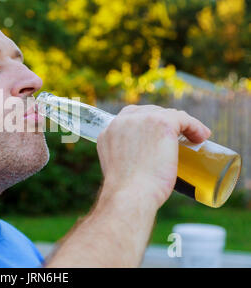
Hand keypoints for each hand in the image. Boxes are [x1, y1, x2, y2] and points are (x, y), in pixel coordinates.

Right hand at [96, 105, 210, 209]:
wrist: (130, 196)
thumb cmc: (127, 194)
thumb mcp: (118, 172)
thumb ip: (123, 163)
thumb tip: (139, 170)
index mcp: (107, 132)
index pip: (129, 117)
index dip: (147, 124)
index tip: (158, 137)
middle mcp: (122, 121)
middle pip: (149, 112)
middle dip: (165, 122)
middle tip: (178, 139)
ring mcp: (142, 120)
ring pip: (167, 115)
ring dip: (182, 124)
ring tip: (195, 139)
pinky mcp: (163, 123)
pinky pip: (184, 119)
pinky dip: (195, 126)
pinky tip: (202, 136)